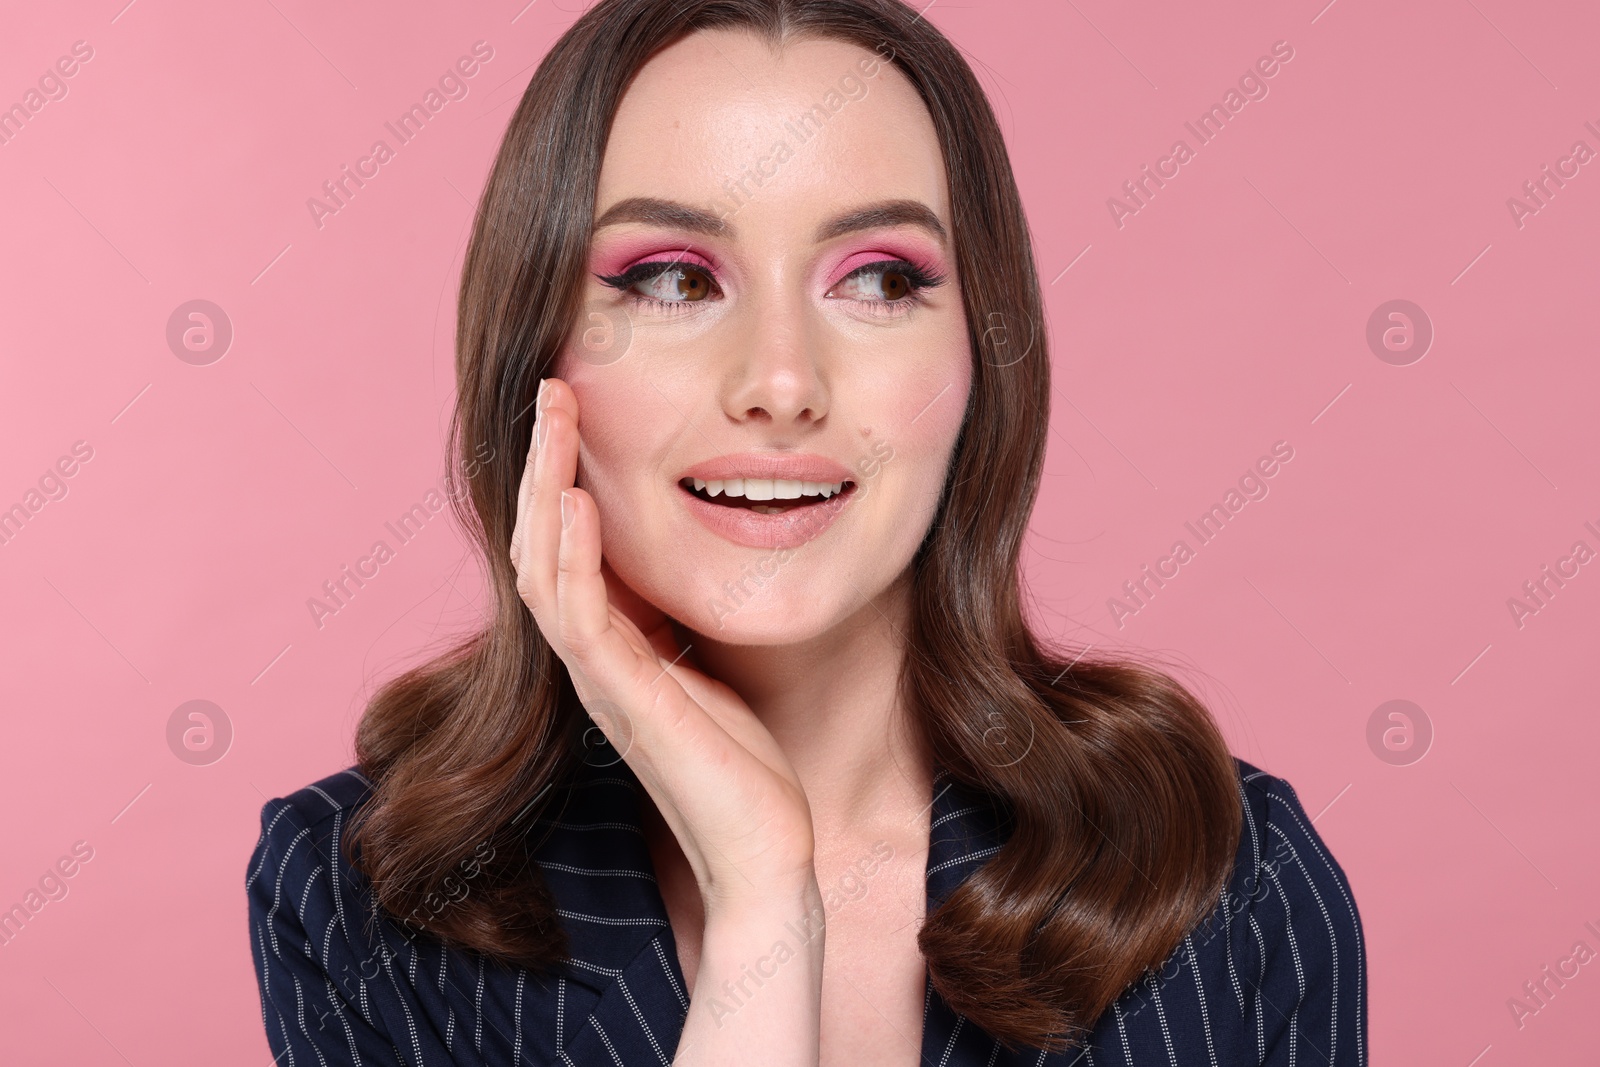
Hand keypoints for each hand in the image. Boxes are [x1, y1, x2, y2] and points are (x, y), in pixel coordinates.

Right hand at [510, 378, 818, 911]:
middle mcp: (591, 657)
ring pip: (545, 567)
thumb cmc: (742, 760)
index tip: (574, 404)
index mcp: (611, 643)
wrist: (763, 849)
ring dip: (545, 486)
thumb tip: (682, 552)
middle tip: (553, 386)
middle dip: (543, 461)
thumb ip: (676, 615)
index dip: (560, 473)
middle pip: (541, 542)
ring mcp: (601, 680)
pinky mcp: (625, 703)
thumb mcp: (708, 661)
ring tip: (554, 415)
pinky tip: (576, 501)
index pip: (564, 544)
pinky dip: (572, 556)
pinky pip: (580, 618)